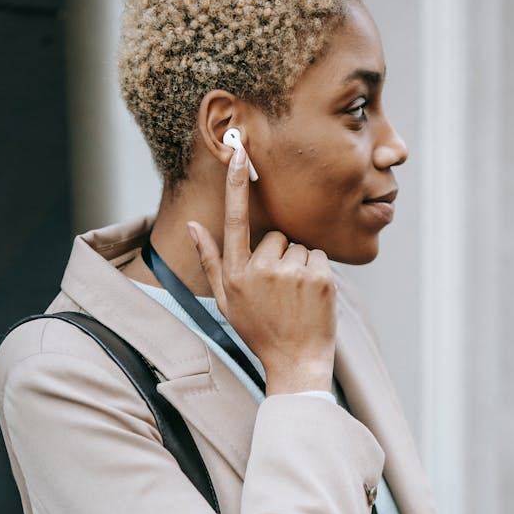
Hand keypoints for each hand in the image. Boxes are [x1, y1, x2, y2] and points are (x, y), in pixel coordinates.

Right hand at [187, 145, 335, 394]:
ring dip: (301, 267)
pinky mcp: (320, 277)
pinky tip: (311, 298)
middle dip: (280, 256)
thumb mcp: (226, 301)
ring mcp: (292, 273)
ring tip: (296, 299)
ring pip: (300, 247)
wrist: (296, 363)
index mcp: (235, 274)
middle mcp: (261, 270)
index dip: (236, 183)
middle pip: (276, 237)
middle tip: (281, 292)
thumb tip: (193, 225)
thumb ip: (209, 261)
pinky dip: (319, 273)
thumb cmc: (260, 332)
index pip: (235, 218)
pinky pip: (319, 256)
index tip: (238, 150)